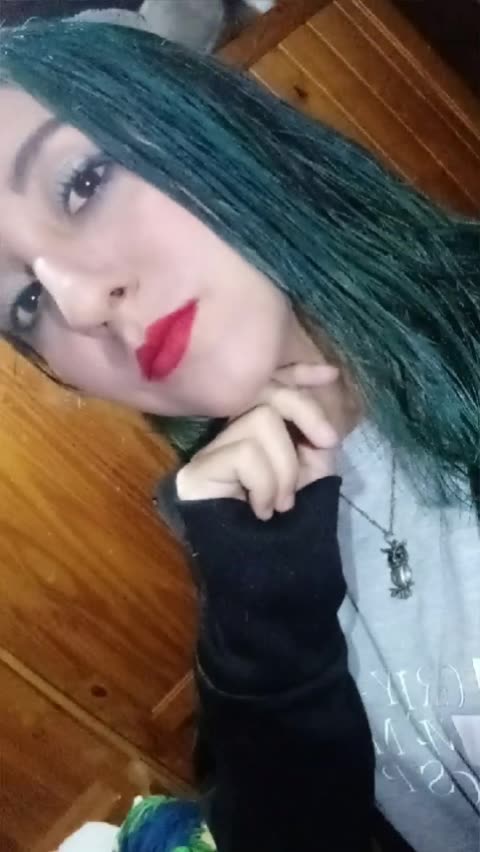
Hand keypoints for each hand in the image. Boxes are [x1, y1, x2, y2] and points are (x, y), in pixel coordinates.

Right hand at [176, 364, 339, 519]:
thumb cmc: (290, 528)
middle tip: (326, 445)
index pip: (268, 387)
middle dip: (305, 411)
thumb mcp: (312, 475)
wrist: (270, 576)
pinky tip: (260, 510)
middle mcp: (229, 435)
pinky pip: (245, 453)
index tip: (331, 375)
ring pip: (259, 421)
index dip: (297, 374)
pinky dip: (265, 484)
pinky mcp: (196, 471)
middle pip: (265, 393)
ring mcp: (210, 452)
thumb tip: (312, 412)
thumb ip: (313, 438)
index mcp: (257, 435)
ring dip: (285, 468)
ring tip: (279, 503)